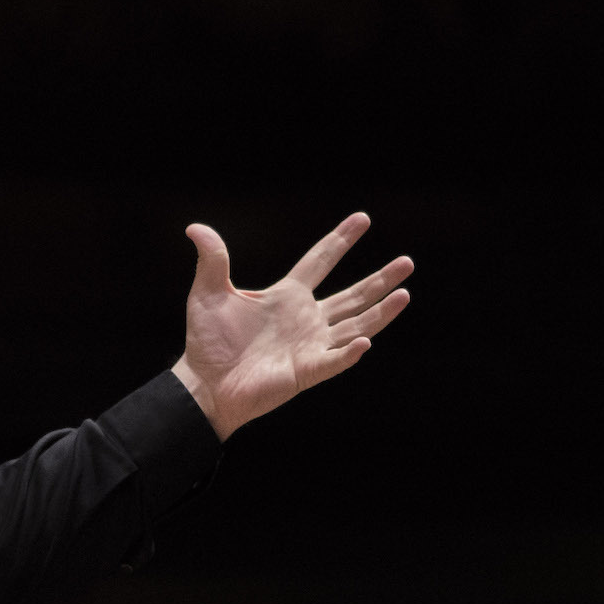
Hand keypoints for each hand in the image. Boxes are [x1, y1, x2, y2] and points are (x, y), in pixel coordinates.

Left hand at [170, 213, 411, 439]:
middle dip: (380, 279)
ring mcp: (310, 346)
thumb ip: (212, 259)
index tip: (362, 219)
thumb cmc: (207, 343)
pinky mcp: (306, 371)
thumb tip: (196, 227)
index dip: (341, 240)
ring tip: (405, 294)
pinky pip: (335, 361)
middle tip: (407, 262)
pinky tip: (366, 341)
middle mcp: (306, 319)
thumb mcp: (208, 294)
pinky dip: (350, 353)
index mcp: (287, 296)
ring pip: (356, 326)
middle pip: (352, 295)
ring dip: (380, 312)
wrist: (203, 384)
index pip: (321, 261)